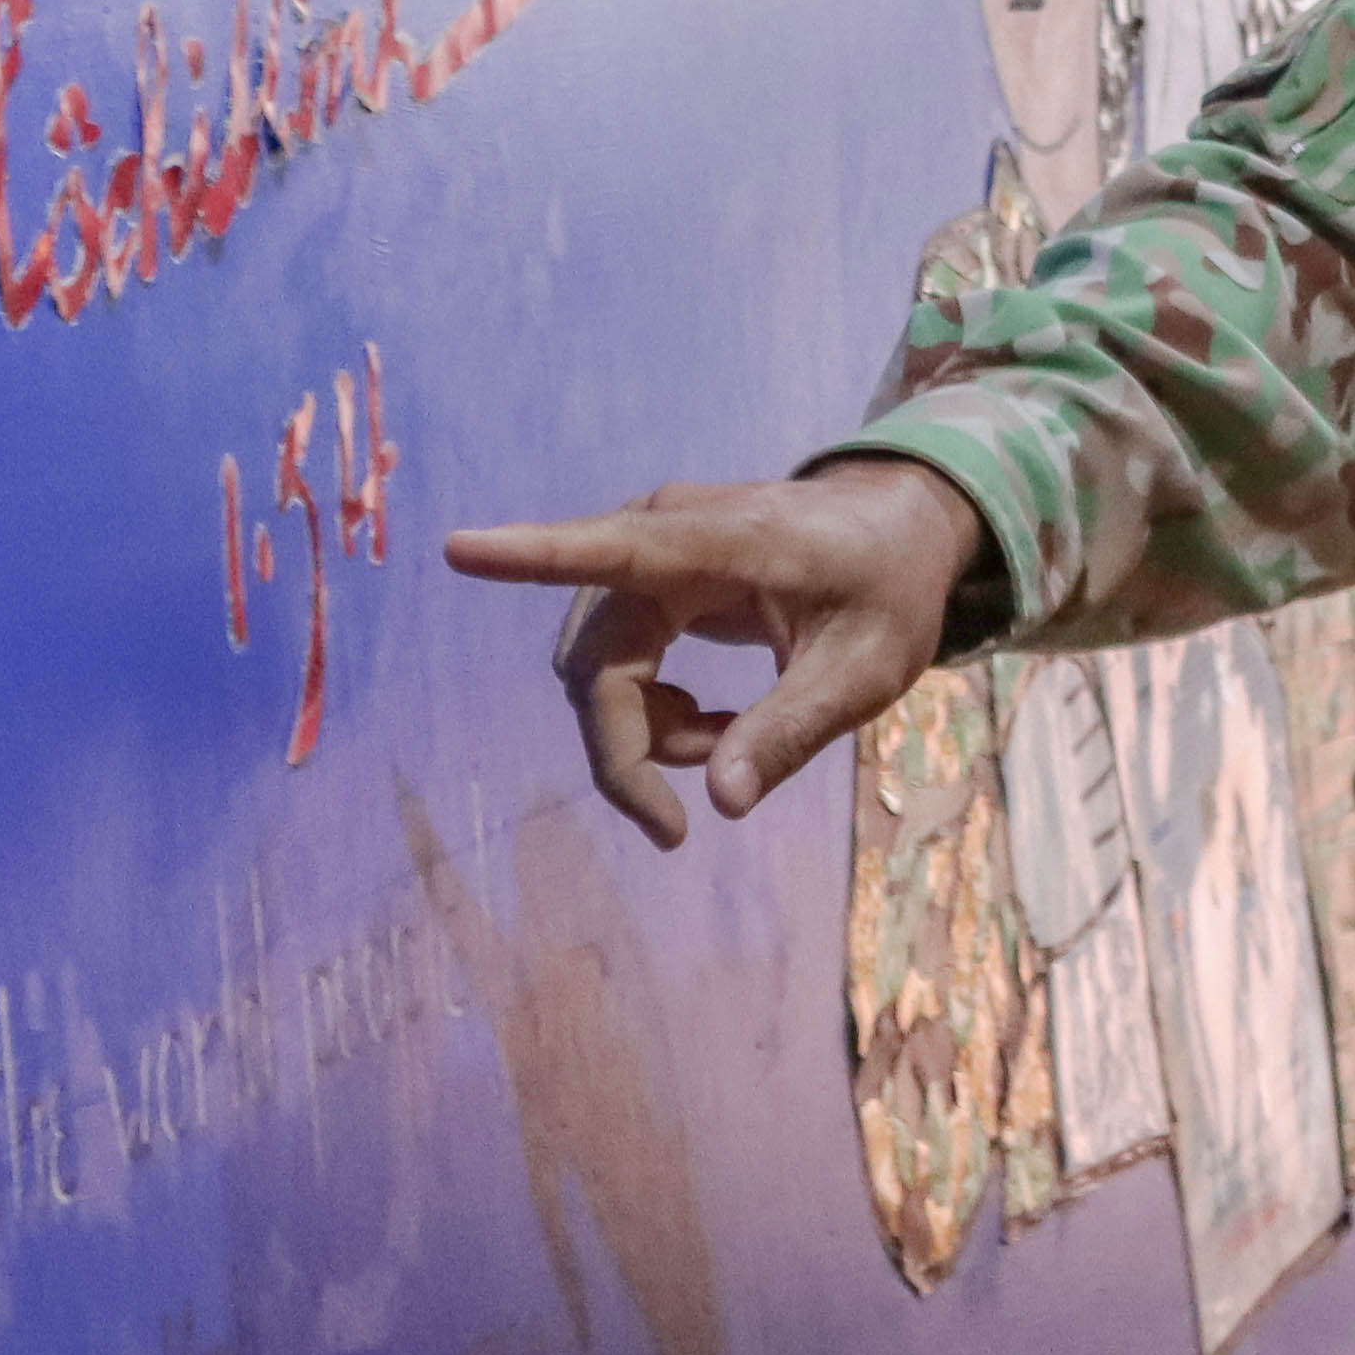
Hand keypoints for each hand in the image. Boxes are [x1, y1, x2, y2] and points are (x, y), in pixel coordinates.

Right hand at [442, 456, 982, 846]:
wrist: (897, 528)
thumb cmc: (887, 588)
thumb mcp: (866, 669)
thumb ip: (792, 730)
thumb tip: (721, 803)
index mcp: (717, 541)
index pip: (609, 551)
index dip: (529, 556)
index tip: (457, 550)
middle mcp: (660, 534)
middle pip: (595, 662)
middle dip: (625, 751)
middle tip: (676, 826)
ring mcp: (646, 551)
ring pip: (598, 672)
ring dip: (646, 734)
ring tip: (733, 743)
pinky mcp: (645, 577)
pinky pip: (616, 665)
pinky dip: (654, 715)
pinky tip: (720, 723)